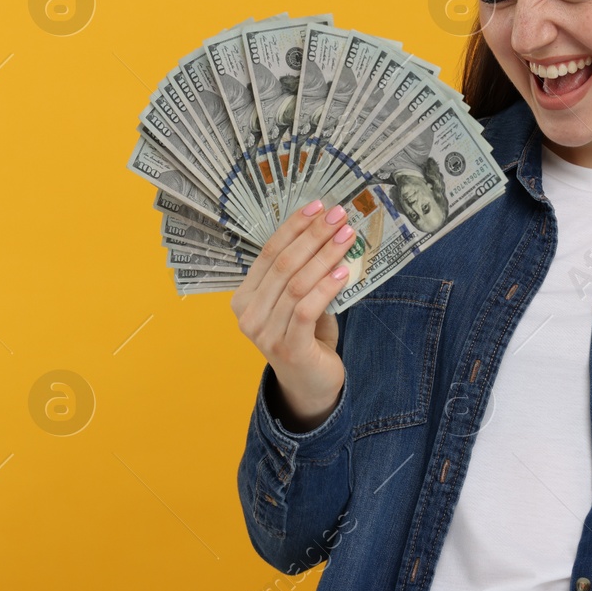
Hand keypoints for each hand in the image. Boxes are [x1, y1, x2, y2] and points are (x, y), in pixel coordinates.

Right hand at [231, 199, 358, 430]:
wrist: (310, 385)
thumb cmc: (305, 337)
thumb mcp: (297, 301)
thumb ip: (302, 274)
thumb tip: (329, 232)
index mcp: (245, 298)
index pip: (268, 253)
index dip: (294, 226)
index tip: (318, 206)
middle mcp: (249, 315)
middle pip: (283, 264)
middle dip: (313, 235)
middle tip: (339, 215)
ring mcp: (265, 334)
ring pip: (296, 284)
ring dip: (324, 256)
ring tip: (347, 237)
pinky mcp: (288, 349)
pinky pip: (306, 309)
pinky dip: (326, 286)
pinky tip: (344, 270)